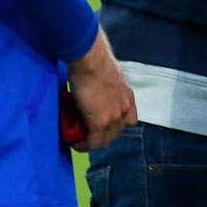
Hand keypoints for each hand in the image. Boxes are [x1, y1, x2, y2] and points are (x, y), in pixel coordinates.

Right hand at [65, 28, 136, 151]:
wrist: (91, 60)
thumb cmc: (95, 61)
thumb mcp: (109, 77)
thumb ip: (107, 88)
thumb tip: (95, 88)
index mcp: (128, 97)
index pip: (129, 120)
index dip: (115, 126)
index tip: (103, 127)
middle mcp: (125, 109)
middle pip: (116, 132)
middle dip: (102, 136)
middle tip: (88, 133)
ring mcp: (114, 117)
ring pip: (105, 140)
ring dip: (92, 142)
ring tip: (81, 139)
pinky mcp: (99, 123)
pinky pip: (93, 142)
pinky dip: (84, 146)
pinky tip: (77, 144)